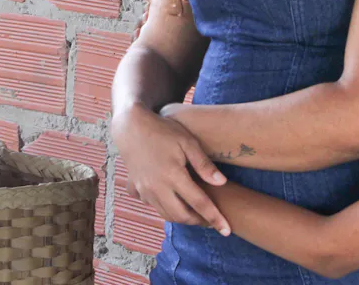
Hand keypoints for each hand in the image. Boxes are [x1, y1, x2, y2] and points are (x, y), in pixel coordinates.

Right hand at [111, 104, 230, 233]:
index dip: (215, 218)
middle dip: (198, 221)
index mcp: (173, 175)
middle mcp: (157, 187)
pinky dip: (167, 209)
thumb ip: (204, 164)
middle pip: (182, 216)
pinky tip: (174, 200)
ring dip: (183, 217)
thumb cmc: (162, 131)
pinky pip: (154, 207)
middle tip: (210, 218)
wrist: (131, 127)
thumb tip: (222, 183)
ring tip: (195, 212)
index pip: (199, 203)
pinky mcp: (137, 190)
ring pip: (167, 215)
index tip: (227, 230)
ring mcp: (145, 190)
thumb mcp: (187, 142)